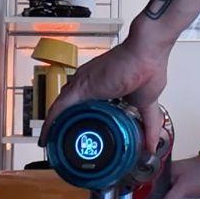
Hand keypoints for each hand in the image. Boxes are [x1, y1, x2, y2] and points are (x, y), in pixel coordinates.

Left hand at [40, 29, 170, 151]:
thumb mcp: (148, 104)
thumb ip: (149, 125)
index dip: (81, 125)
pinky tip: (47, 138)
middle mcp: (90, 86)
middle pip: (70, 111)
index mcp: (104, 89)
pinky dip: (51, 124)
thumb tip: (152, 145)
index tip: (79, 140)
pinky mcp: (80, 86)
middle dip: (64, 129)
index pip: (86, 109)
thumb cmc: (148, 67)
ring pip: (61, 111)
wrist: (148, 52)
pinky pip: (59, 108)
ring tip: (51, 145)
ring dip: (55, 129)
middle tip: (60, 147)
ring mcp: (83, 84)